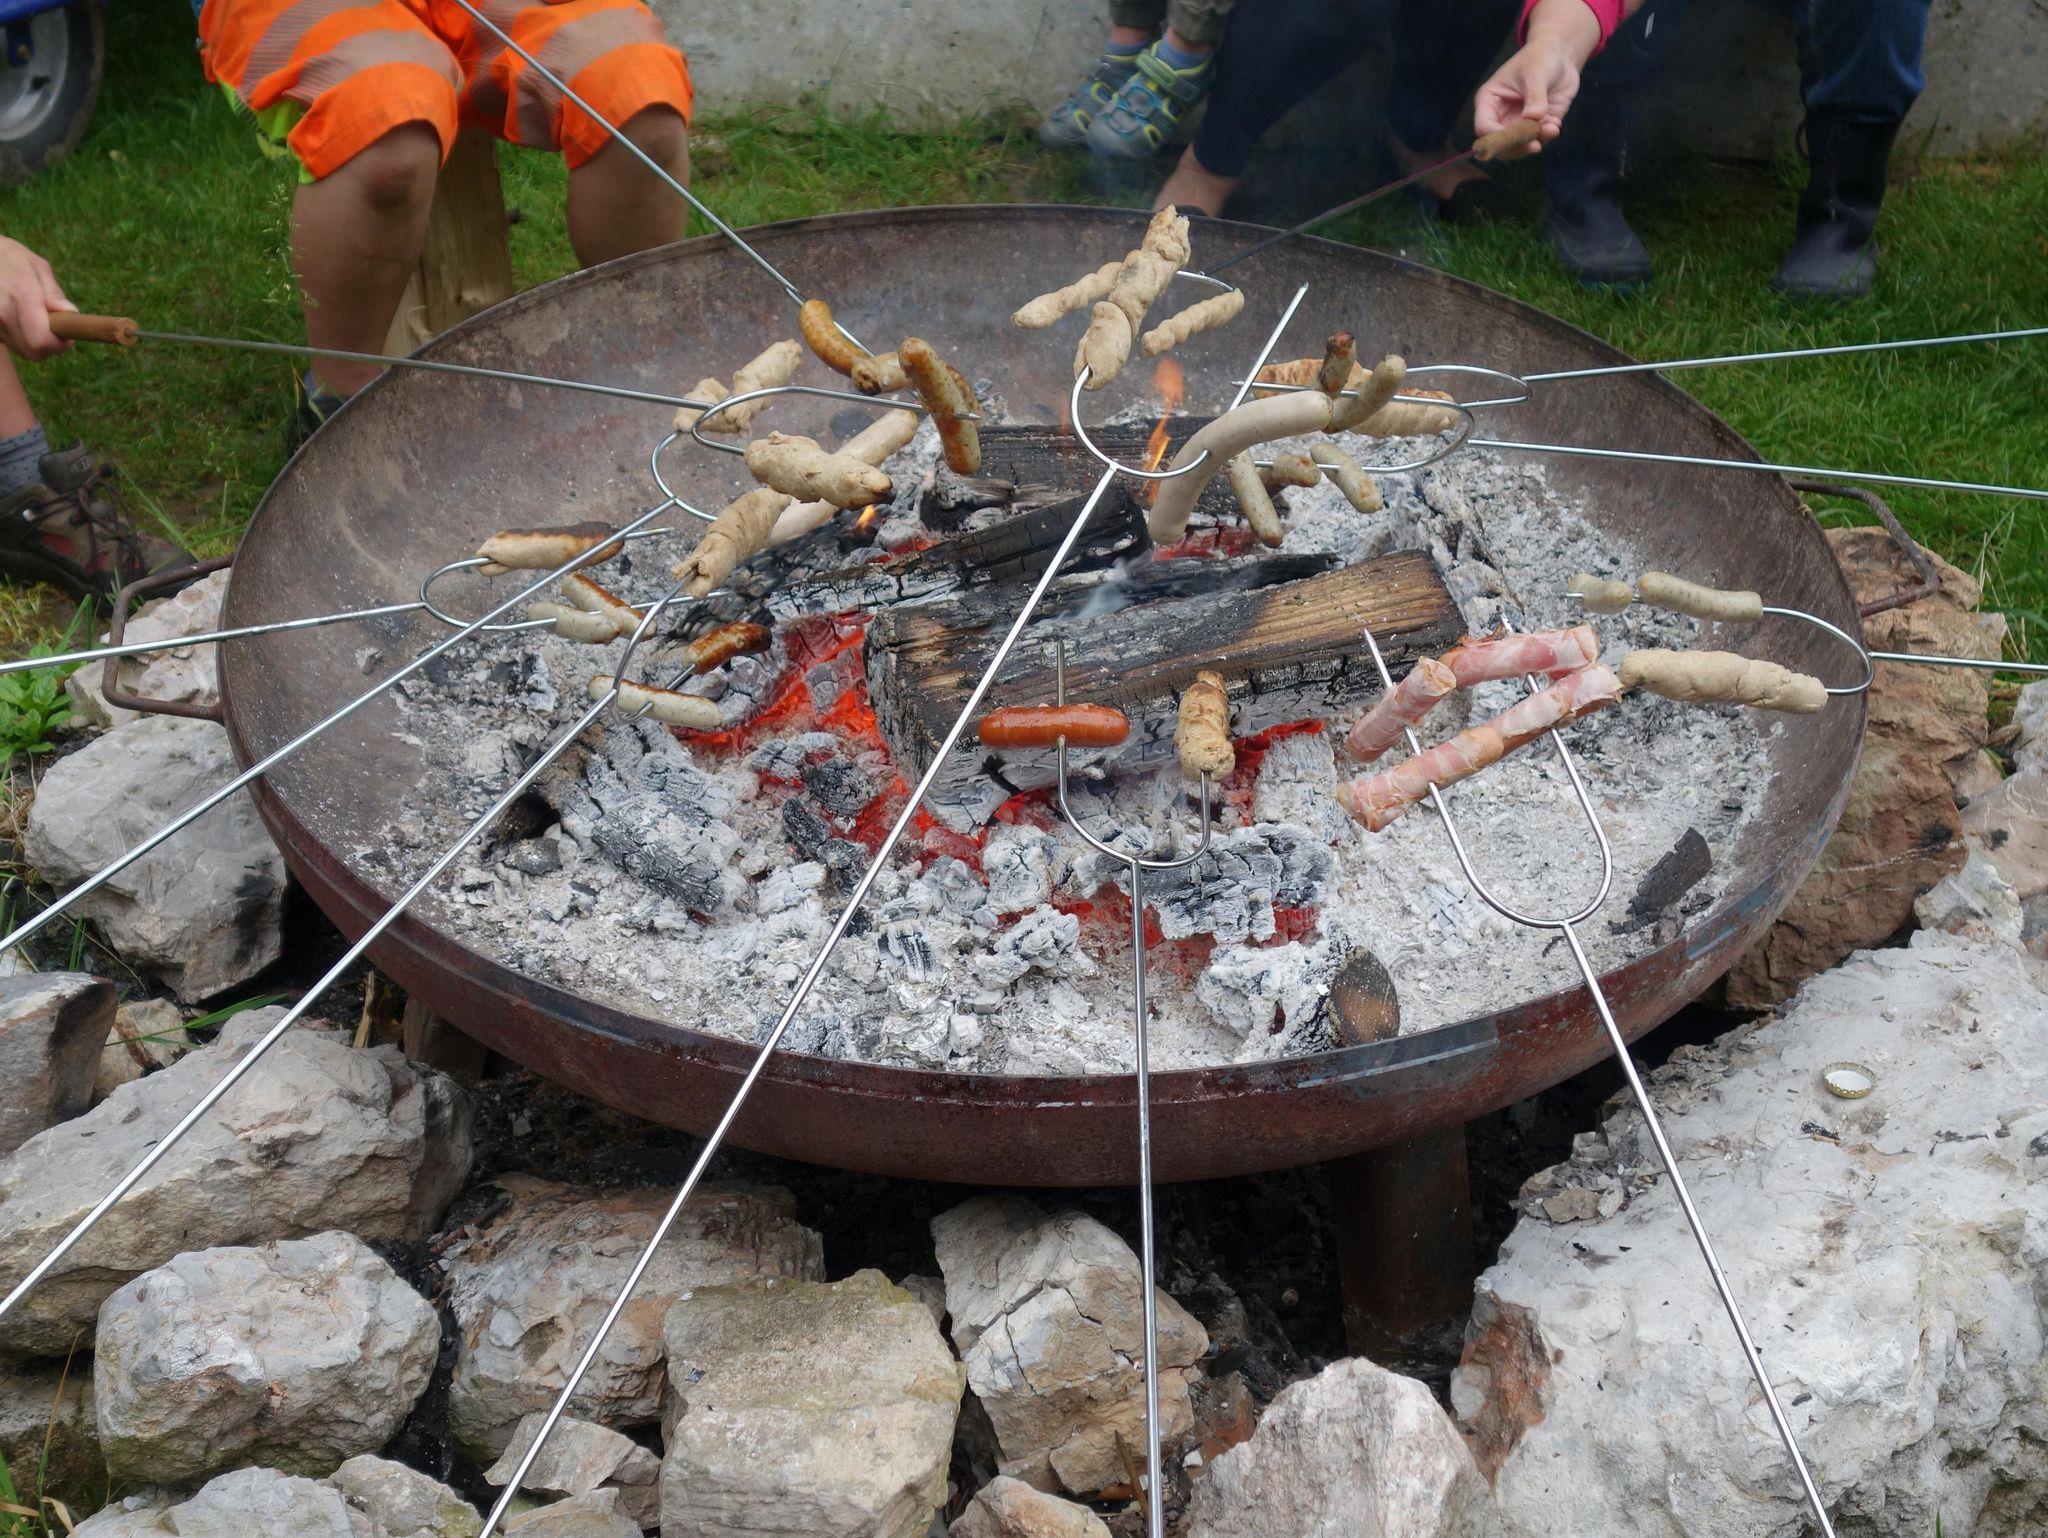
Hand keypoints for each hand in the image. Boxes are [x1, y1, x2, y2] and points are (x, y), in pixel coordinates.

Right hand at [0, 237, 73, 359]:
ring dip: (34, 342)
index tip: (67, 336)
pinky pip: (10, 344)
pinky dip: (20, 339)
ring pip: (22, 351)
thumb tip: (70, 313)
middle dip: (49, 346)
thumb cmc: (10, 258)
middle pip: (34, 353)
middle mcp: (2, 313)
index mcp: (20, 296)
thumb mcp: (37, 267)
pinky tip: (19, 320)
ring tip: (33, 318)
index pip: (41, 341)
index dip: (59, 345)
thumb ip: (54, 293)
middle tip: (54, 328)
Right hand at [1474, 0, 1604, 157]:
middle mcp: (1500, 116)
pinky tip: (1555, 123)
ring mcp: (1518, 123)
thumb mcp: (1536, 72)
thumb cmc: (1540, 57)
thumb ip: (1534, 96)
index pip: (1484, 128)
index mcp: (1490, 101)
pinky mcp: (1536, 126)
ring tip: (1552, 128)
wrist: (1560, 56)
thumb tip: (1533, 118)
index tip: (1517, 137)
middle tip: (1535, 145)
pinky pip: (1538, 141)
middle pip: (1499, 144)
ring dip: (1536, 142)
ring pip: (1518, 147)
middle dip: (1517, 147)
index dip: (1497, 138)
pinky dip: (1547, 137)